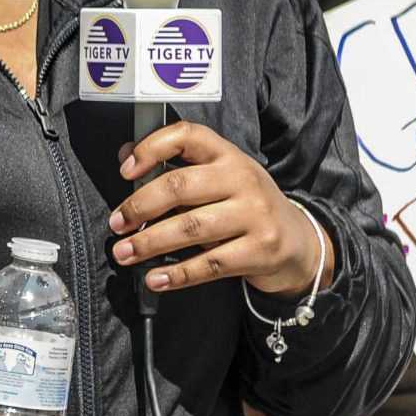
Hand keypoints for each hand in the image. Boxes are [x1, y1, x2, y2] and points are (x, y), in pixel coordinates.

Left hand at [109, 121, 326, 296]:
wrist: (299, 242)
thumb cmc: (247, 207)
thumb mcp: (218, 179)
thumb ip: (174, 168)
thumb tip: (125, 156)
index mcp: (227, 155)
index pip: (187, 136)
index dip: (152, 148)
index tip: (126, 171)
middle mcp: (242, 179)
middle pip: (180, 186)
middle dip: (139, 206)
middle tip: (117, 224)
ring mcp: (254, 214)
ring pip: (190, 227)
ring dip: (150, 243)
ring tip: (124, 253)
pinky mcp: (260, 250)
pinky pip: (210, 264)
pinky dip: (178, 274)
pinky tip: (155, 279)